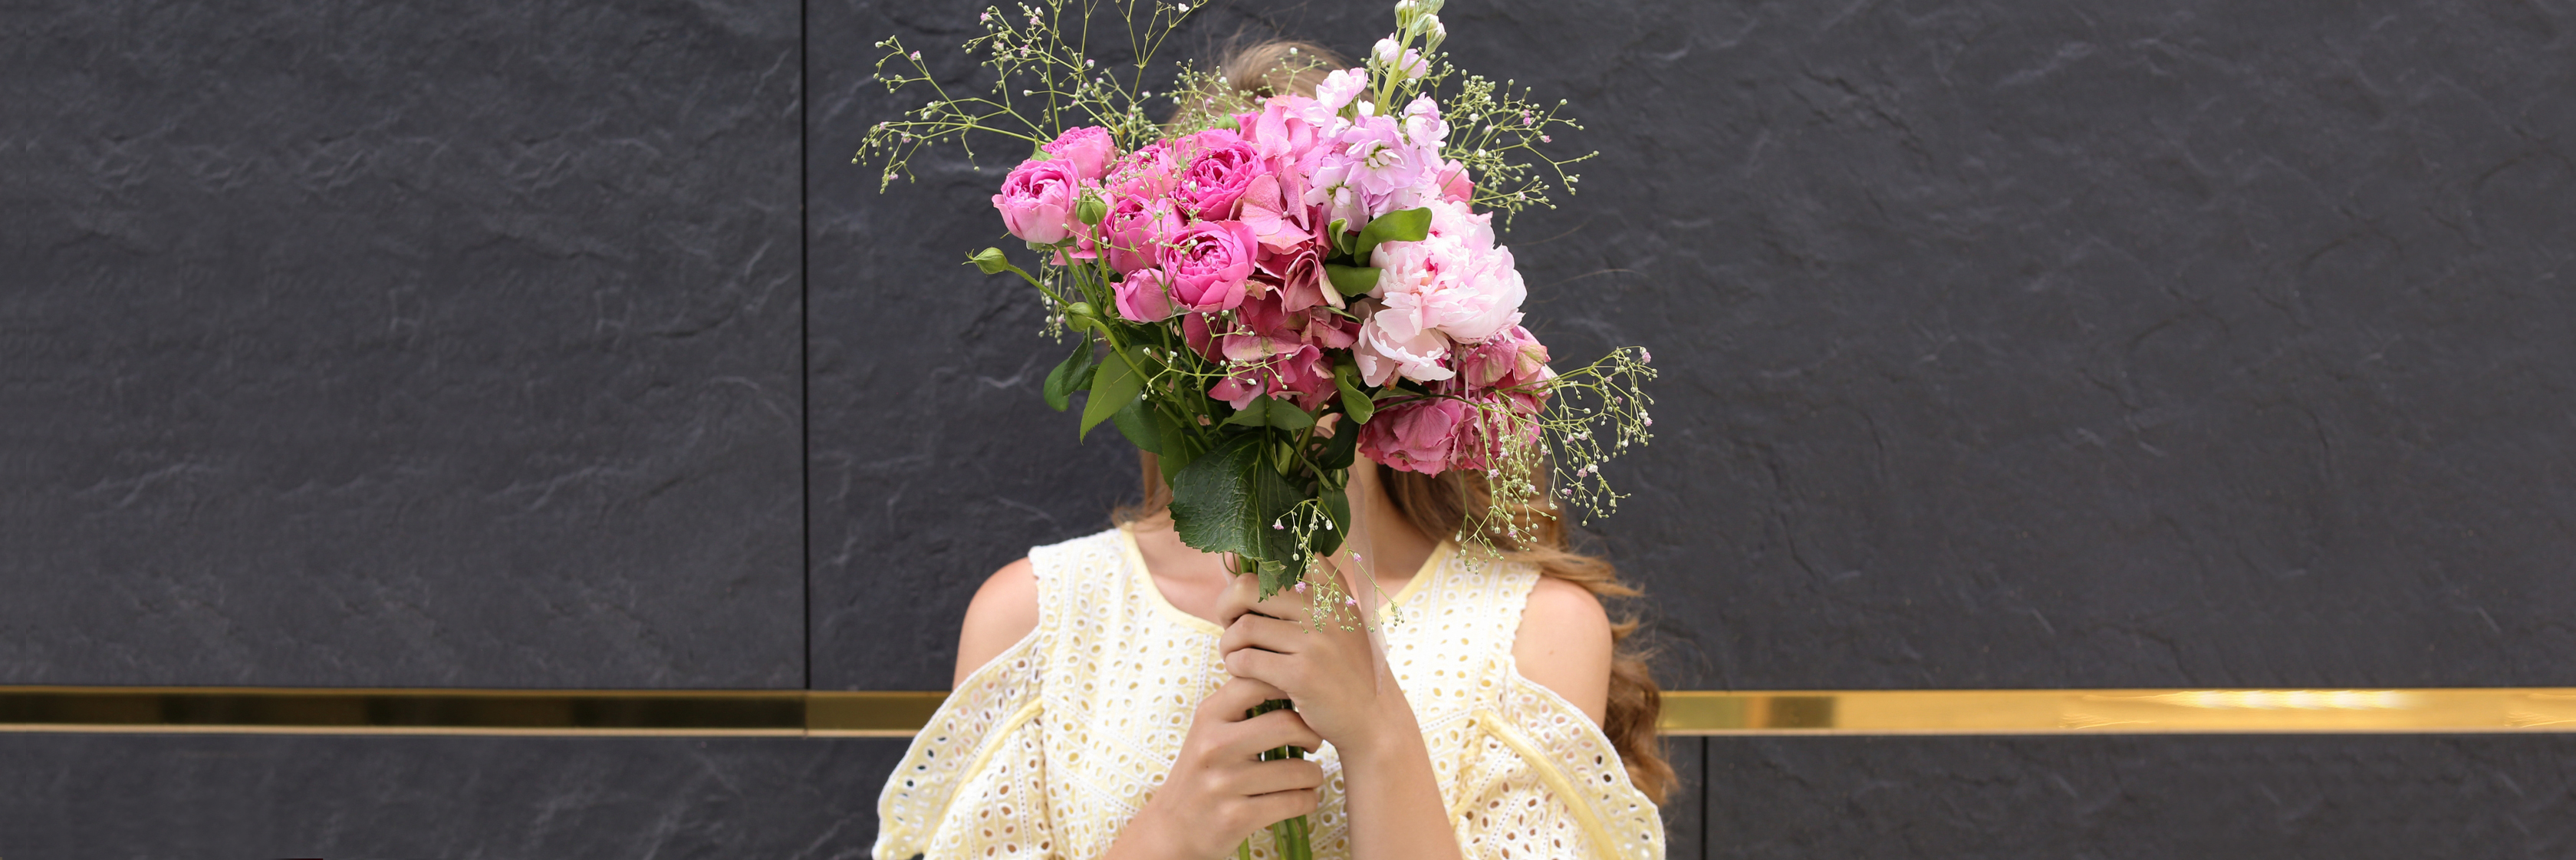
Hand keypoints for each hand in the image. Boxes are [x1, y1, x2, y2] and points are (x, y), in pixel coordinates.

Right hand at [1109, 677, 1325, 859]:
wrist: (1172, 828)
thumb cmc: (1203, 771)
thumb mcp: (1209, 730)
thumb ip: (1239, 703)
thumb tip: (1287, 667)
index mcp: (1209, 716)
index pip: (1258, 681)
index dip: (1291, 686)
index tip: (1304, 700)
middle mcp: (1213, 746)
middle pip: (1287, 724)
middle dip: (1312, 734)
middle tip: (1314, 741)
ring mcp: (1224, 783)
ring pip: (1298, 770)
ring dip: (1314, 774)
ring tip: (1309, 775)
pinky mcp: (1236, 817)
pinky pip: (1295, 802)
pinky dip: (1308, 800)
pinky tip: (1302, 798)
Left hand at [1215, 558, 1418, 761]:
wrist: (1374, 720)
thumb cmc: (1346, 671)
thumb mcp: (1342, 623)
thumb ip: (1309, 594)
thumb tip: (1243, 562)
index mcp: (1333, 592)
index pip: (1281, 558)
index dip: (1250, 572)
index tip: (1245, 596)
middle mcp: (1326, 610)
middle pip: (1249, 588)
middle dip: (1227, 606)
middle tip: (1228, 624)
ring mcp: (1315, 642)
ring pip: (1243, 628)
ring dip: (1228, 643)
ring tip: (1234, 654)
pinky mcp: (1302, 674)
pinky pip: (1246, 660)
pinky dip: (1234, 666)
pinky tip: (1240, 672)